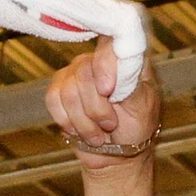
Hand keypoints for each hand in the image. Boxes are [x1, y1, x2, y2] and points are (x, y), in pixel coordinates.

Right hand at [44, 39, 160, 173]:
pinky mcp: (59, 91)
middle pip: (83, 72)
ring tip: (98, 133)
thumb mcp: (143, 107)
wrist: (119, 154)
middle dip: (97, 109)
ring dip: (84, 122)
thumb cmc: (136, 127)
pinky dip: (67, 121)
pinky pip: (53, 100)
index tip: (108, 90)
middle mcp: (97, 61)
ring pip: (68, 92)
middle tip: (110, 124)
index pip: (108, 42)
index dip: (104, 64)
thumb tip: (112, 71)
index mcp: (123, 58)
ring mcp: (76, 74)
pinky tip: (79, 129)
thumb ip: (130, 84)